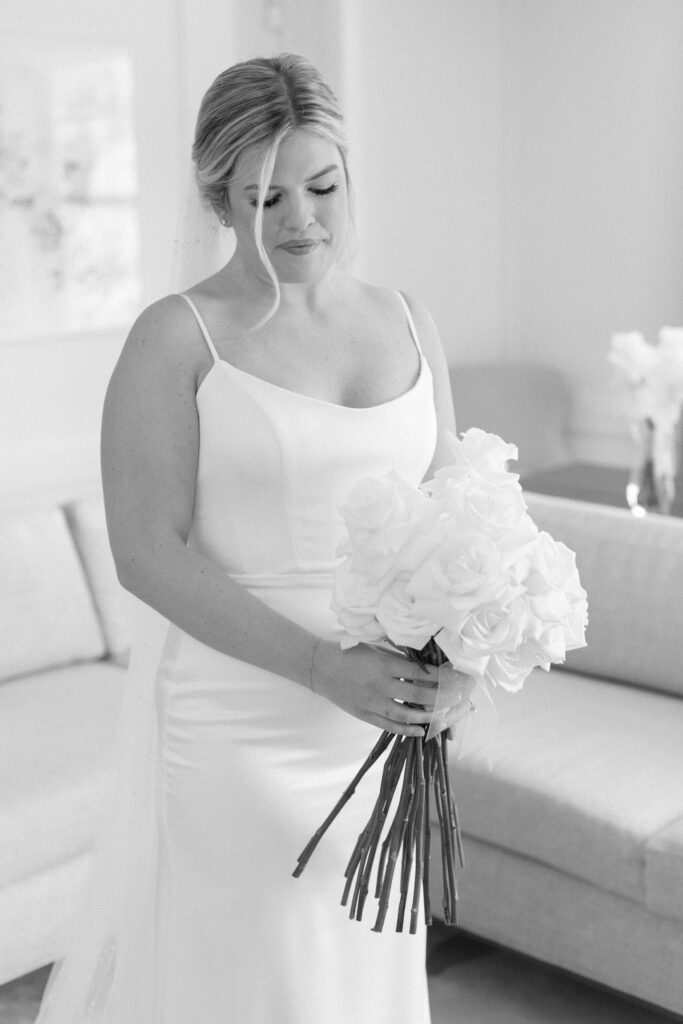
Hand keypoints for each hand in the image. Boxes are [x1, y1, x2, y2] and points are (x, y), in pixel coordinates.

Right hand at [310, 640, 473, 737]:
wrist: (320, 667)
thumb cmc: (348, 652)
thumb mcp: (375, 648)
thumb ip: (397, 658)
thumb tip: (424, 666)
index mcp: (384, 664)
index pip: (420, 673)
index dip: (440, 677)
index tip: (455, 679)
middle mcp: (380, 685)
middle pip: (418, 696)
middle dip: (441, 698)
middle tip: (457, 699)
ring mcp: (371, 702)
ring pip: (406, 714)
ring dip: (427, 717)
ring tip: (443, 717)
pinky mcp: (364, 714)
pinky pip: (388, 725)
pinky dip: (406, 730)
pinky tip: (420, 731)